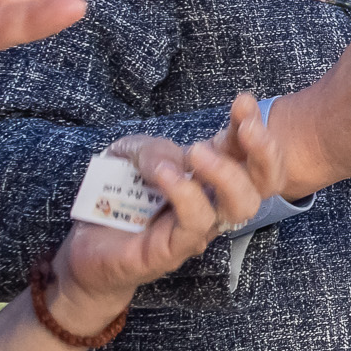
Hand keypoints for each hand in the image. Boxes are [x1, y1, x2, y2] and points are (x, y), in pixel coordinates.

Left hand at [54, 95, 284, 323]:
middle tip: (247, 127)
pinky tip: (165, 176)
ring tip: (197, 152)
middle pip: (266, 182)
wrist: (84, 248)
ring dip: (227, 173)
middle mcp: (214, 200)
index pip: (245, 148)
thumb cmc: (114, 199)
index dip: (252, 123)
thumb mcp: (128, 155)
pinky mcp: (177, 248)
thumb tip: (173, 160)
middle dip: (265, 151)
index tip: (243, 101)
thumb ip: (152, 148)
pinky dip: (186, 194)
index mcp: (210, 172)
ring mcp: (201, 226)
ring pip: (243, 205)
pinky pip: (197, 222)